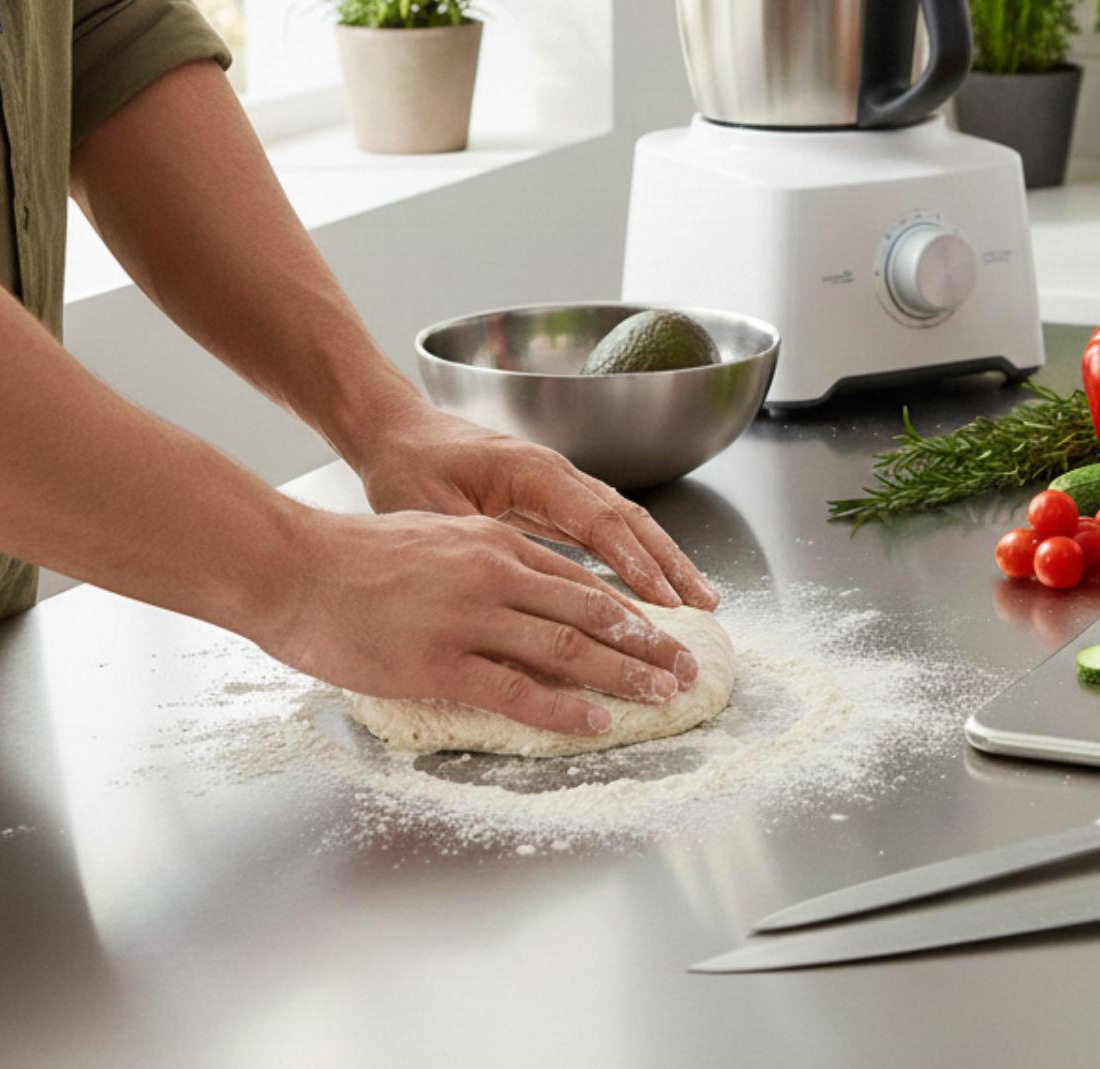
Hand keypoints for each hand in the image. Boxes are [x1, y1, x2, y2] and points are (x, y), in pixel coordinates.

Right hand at [260, 510, 699, 734]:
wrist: (289, 566)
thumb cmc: (352, 557)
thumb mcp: (435, 538)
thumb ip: (483, 562)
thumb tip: (521, 593)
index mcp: (495, 544)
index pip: (582, 581)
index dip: (633, 611)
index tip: (667, 632)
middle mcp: (495, 575)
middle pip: (594, 614)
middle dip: (649, 645)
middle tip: (687, 669)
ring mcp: (470, 619)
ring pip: (569, 650)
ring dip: (626, 675)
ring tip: (663, 695)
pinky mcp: (440, 662)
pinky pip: (518, 691)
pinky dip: (566, 709)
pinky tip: (599, 721)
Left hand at [350, 404, 719, 611]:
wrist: (395, 432)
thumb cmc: (407, 466)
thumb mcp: (432, 511)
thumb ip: (476, 548)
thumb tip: (510, 593)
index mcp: (533, 472)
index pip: (600, 521)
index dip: (636, 564)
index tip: (665, 601)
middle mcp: (557, 475)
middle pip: (630, 519)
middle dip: (672, 563)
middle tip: (705, 605)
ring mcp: (560, 486)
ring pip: (627, 523)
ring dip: (664, 561)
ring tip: (698, 599)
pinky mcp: (553, 501)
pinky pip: (607, 530)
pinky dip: (637, 558)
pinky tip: (654, 587)